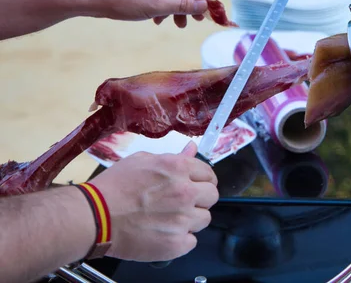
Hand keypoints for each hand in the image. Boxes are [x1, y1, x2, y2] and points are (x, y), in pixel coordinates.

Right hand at [89, 141, 218, 261]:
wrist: (94, 216)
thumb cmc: (113, 187)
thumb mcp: (142, 161)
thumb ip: (172, 157)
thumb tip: (191, 149)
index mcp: (178, 169)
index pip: (209, 174)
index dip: (203, 180)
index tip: (197, 186)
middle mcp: (185, 192)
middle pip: (212, 196)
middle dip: (201, 199)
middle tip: (183, 203)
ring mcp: (183, 219)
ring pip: (204, 220)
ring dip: (191, 220)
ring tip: (170, 219)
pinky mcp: (176, 243)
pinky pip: (191, 241)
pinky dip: (181, 240)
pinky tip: (164, 234)